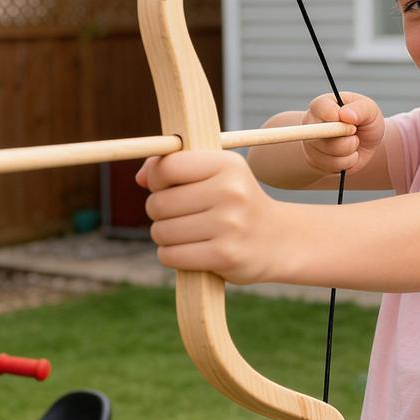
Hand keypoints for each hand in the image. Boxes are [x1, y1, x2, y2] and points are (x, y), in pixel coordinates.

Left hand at [135, 150, 282, 283]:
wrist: (278, 240)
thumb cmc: (235, 203)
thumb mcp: (216, 174)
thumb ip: (175, 167)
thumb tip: (141, 178)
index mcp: (227, 164)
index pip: (168, 167)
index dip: (157, 180)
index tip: (168, 188)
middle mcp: (230, 191)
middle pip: (159, 203)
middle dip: (159, 212)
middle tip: (179, 215)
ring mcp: (229, 225)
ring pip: (161, 231)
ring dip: (165, 236)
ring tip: (187, 234)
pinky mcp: (225, 255)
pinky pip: (171, 255)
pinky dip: (171, 255)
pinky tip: (190, 251)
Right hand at [302, 92, 383, 176]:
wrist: (363, 145)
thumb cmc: (365, 122)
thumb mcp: (370, 110)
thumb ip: (360, 109)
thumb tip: (346, 115)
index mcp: (322, 105)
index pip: (322, 108)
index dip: (338, 117)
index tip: (351, 122)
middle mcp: (311, 123)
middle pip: (323, 133)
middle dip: (347, 137)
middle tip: (355, 133)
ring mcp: (311, 144)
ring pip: (331, 151)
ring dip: (350, 150)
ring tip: (353, 143)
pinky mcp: (316, 161)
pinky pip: (334, 166)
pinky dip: (349, 162)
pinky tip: (350, 155)